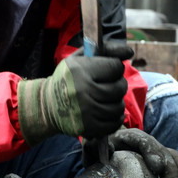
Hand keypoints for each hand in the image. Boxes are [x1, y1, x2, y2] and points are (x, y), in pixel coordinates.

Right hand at [17, 42, 133, 144]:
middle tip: (109, 85)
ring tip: (107, 98)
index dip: (115, 67)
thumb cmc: (68, 78)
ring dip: (117, 102)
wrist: (48, 104)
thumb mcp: (80, 57)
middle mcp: (83, 91)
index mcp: (80, 70)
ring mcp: (86, 112)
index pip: (116, 67)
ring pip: (119, 106)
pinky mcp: (89, 128)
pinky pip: (115, 122)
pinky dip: (115, 117)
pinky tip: (106, 111)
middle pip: (119, 87)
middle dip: (118, 85)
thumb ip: (106, 50)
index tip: (107, 70)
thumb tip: (129, 52)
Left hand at [84, 128, 177, 177]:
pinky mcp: (160, 164)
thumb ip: (94, 147)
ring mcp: (153, 153)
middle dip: (169, 165)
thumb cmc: (94, 155)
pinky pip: (176, 165)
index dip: (151, 151)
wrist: (99, 160)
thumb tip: (109, 150)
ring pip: (171, 156)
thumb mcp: (90, 150)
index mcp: (125, 137)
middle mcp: (142, 143)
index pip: (141, 139)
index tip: (157, 167)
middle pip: (159, 149)